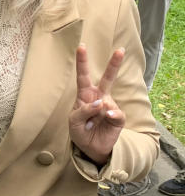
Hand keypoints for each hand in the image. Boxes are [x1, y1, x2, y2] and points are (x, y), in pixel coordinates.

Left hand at [68, 44, 125, 164]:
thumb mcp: (74, 122)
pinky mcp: (118, 117)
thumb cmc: (80, 131)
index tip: (82, 47)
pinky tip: (107, 118)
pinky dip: (111, 116)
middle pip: (107, 78)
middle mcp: (99, 97)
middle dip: (114, 64)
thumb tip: (101, 102)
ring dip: (98, 113)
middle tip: (120, 50)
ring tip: (92, 124)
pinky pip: (116, 113)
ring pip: (107, 101)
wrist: (91, 148)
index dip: (82, 62)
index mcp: (85, 95)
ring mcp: (109, 106)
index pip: (82, 76)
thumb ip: (83, 111)